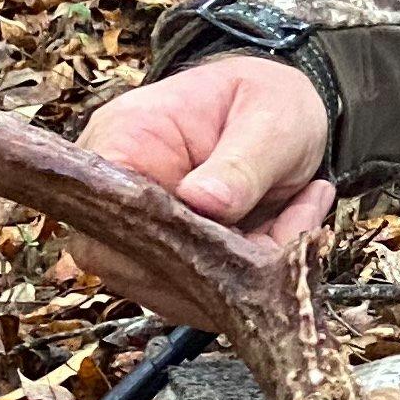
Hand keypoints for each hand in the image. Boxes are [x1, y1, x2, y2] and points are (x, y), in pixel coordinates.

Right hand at [73, 55, 333, 309]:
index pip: (105, 207)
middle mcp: (120, 194)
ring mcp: (141, 235)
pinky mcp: (171, 264)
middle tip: (281, 240)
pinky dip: (255, 279)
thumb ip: (242, 162)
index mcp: (126, 138)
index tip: (224, 238)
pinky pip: (204, 297)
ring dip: (242, 276)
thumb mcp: (272, 119)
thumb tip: (203, 201)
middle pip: (132, 266)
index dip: (156, 239)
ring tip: (294, 221)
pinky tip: (289, 229)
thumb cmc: (270, 101)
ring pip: (173, 292)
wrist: (285, 115)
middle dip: (214, 268)